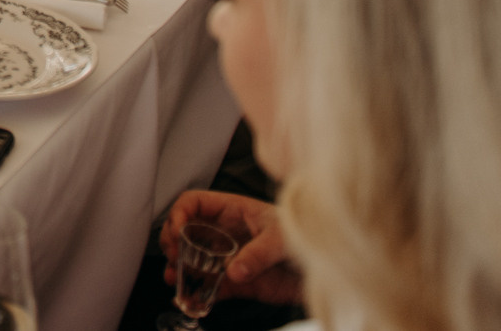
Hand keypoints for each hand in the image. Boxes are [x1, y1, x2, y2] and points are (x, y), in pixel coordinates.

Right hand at [160, 191, 301, 303]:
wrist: (327, 271)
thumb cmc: (307, 238)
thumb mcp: (283, 238)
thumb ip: (258, 252)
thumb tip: (233, 270)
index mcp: (233, 210)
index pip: (195, 202)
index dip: (180, 212)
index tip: (177, 229)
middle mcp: (226, 232)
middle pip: (186, 230)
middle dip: (173, 241)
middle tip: (173, 255)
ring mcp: (228, 256)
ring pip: (193, 258)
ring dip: (180, 267)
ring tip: (174, 277)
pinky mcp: (236, 281)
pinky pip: (210, 285)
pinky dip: (198, 292)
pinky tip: (191, 297)